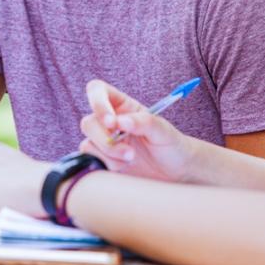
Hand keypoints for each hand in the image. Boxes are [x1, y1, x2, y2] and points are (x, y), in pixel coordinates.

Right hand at [79, 79, 197, 182]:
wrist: (175, 173)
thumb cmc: (172, 145)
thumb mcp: (163, 131)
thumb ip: (144, 122)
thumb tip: (120, 121)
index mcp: (123, 106)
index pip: (97, 91)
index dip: (98, 103)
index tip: (111, 122)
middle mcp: (109, 122)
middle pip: (88, 122)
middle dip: (105, 139)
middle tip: (130, 153)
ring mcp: (104, 142)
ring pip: (88, 144)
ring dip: (109, 155)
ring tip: (131, 160)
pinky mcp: (102, 161)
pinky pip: (90, 161)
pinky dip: (105, 166)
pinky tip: (123, 168)